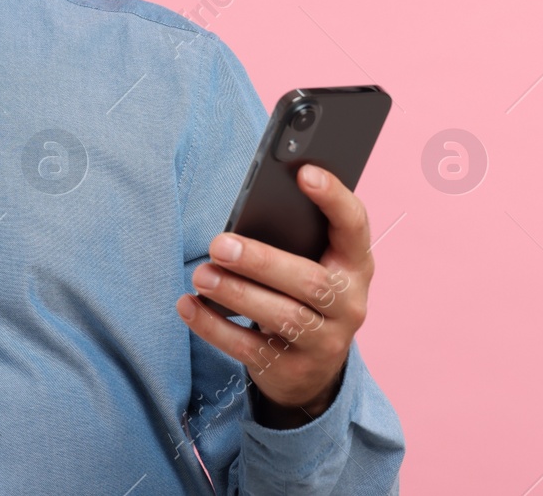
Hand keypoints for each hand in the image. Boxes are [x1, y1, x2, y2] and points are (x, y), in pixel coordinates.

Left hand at [174, 164, 373, 424]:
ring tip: (201, 275)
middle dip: (262, 261)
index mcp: (354, 265)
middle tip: (219, 244)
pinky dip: (213, 326)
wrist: (310, 368)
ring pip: (283, 317)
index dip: (334, 198)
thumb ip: (290, 237)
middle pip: (310, 282)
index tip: (304, 172)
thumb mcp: (309, 262)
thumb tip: (246, 210)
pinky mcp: (291, 369)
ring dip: (236, 293)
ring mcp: (324, 342)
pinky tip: (188, 305)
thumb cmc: (299, 292)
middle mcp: (349, 304)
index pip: (354, 226)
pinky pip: (250, 348)